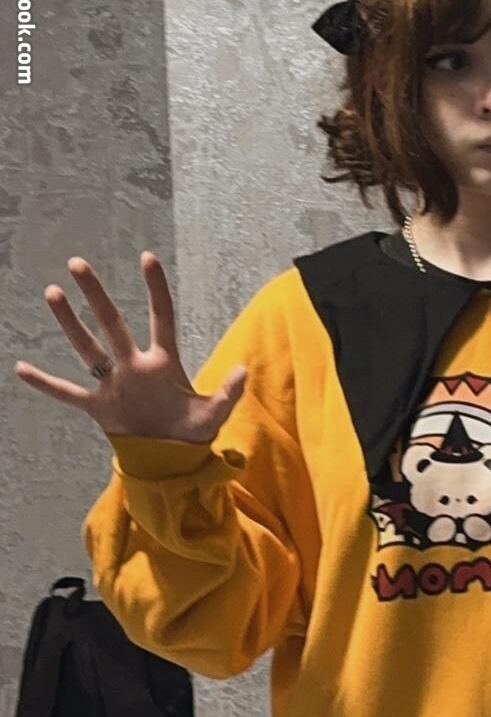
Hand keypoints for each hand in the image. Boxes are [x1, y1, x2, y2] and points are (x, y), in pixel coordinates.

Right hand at [14, 251, 246, 441]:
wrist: (171, 458)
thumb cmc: (192, 431)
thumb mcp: (215, 413)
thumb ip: (228, 393)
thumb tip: (243, 370)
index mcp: (164, 363)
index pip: (160, 317)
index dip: (155, 289)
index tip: (147, 258)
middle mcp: (135, 366)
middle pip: (112, 324)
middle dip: (96, 295)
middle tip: (78, 263)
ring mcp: (115, 385)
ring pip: (87, 347)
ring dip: (70, 322)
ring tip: (53, 292)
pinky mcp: (100, 407)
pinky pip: (68, 392)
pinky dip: (46, 383)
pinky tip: (21, 368)